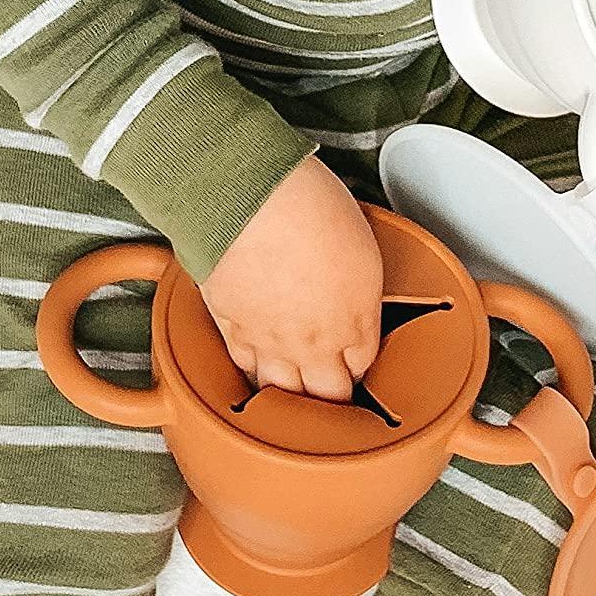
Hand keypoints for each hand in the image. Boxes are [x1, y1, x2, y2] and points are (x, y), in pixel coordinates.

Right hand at [201, 154, 382, 400]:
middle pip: (329, 394)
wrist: (251, 200)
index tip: (356, 360)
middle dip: (333, 395)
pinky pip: (244, 367)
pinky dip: (252, 373)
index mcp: (355, 321)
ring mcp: (269, 340)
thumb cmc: (307, 206)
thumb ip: (362, 289)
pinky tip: (255, 370)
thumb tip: (357, 300)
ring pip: (284, 393)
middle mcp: (314, 342)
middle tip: (331, 390)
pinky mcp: (230, 328)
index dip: (361, 364)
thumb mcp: (364, 246)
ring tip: (294, 394)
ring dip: (292, 395)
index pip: (364, 364)